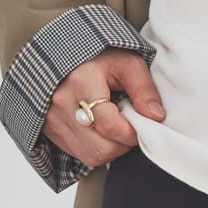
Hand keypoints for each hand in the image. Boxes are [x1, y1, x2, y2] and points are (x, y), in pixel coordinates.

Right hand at [42, 48, 164, 169]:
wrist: (64, 52)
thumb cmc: (98, 55)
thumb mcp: (127, 62)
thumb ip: (144, 88)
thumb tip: (156, 117)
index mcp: (81, 83)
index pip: (110, 126)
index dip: (132, 132)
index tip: (140, 124)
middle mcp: (63, 105)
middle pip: (102, 147)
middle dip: (123, 143)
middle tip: (128, 125)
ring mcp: (54, 120)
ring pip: (92, 156)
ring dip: (111, 147)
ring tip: (114, 126)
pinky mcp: (52, 131)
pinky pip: (80, 154)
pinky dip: (96, 147)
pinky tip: (100, 129)